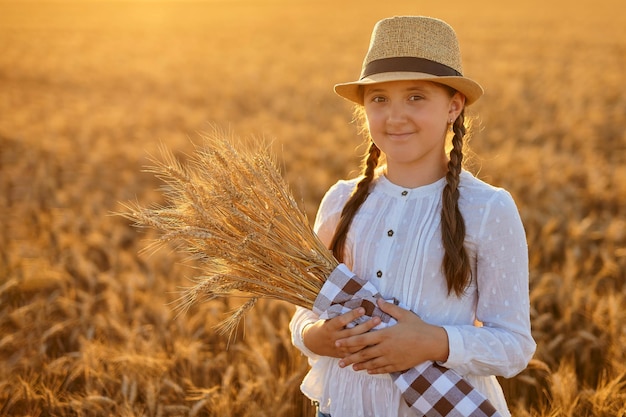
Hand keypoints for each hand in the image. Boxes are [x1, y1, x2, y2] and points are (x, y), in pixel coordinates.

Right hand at [303, 308, 381, 357]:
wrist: (313, 343)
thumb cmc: (324, 325)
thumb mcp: (327, 318)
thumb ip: (339, 313)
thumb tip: (355, 300)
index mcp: (329, 327)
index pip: (341, 320)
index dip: (352, 315)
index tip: (363, 308)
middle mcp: (334, 338)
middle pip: (352, 332)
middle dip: (366, 326)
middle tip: (378, 319)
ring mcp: (339, 348)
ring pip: (356, 345)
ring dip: (368, 339)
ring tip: (381, 332)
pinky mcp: (343, 356)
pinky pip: (355, 355)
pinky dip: (365, 352)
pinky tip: (376, 347)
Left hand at [335, 299, 449, 373]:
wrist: (432, 343)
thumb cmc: (418, 327)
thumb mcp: (404, 314)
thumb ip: (389, 308)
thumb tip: (378, 300)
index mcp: (385, 334)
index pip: (362, 339)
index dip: (348, 342)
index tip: (338, 344)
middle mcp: (385, 348)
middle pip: (363, 354)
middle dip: (349, 358)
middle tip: (339, 362)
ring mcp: (391, 358)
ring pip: (371, 364)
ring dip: (360, 366)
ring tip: (351, 367)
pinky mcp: (398, 365)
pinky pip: (383, 369)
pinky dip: (374, 370)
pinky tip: (368, 371)